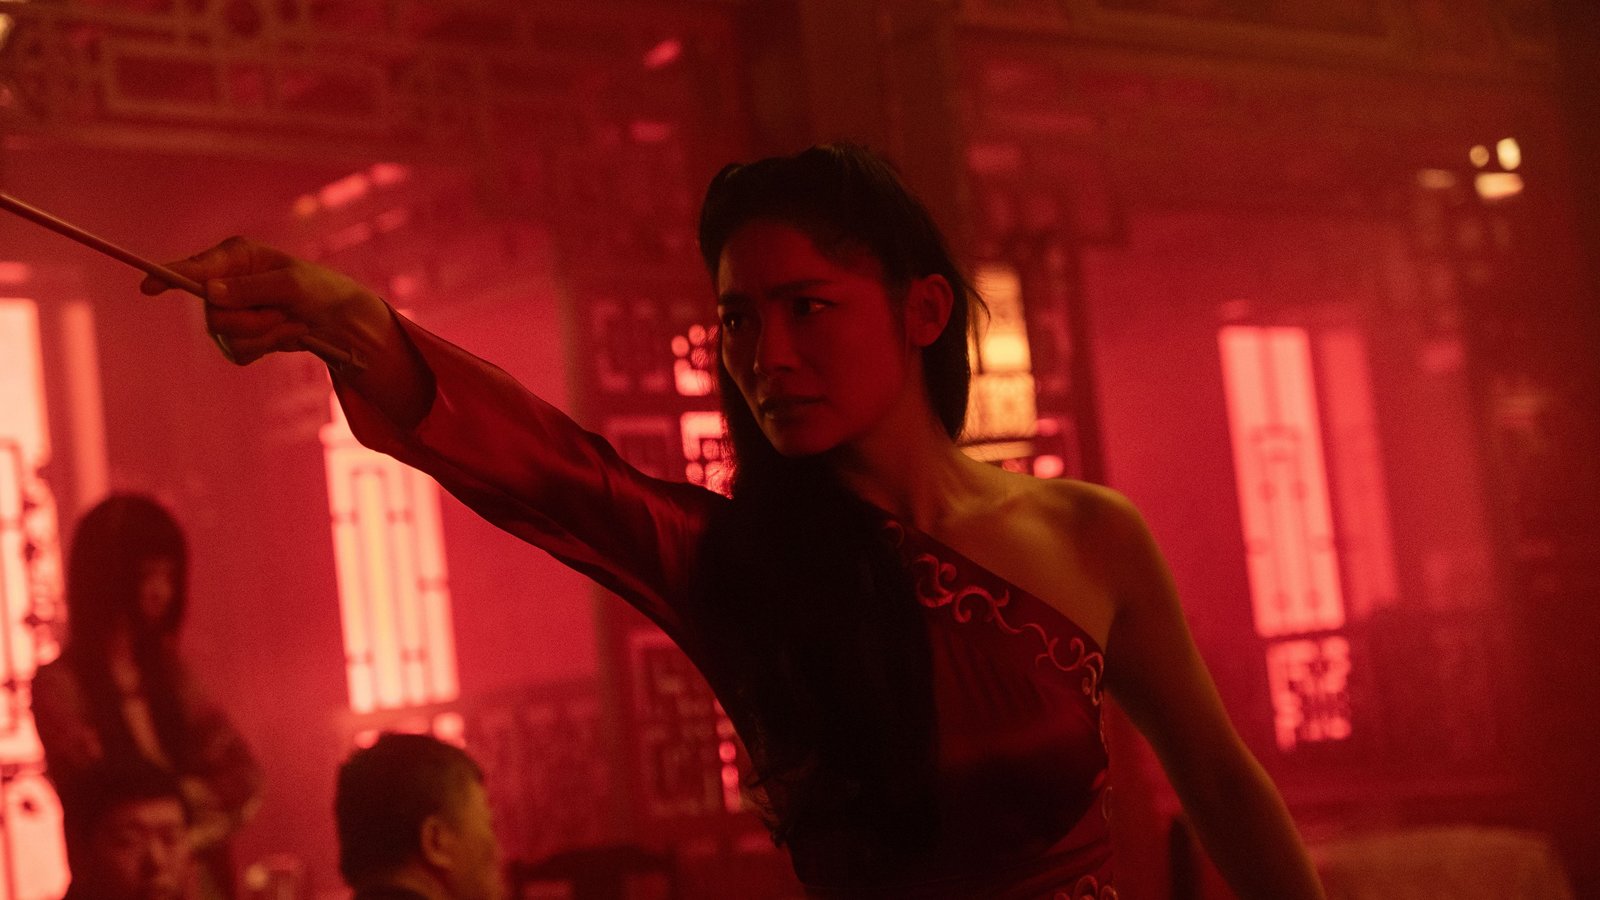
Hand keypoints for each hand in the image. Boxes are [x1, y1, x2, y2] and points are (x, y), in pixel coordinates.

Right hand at [140, 237, 383, 365]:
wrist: (337, 320)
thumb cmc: (317, 290)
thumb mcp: (291, 285)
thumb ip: (251, 288)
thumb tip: (209, 292)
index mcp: (235, 257)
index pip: (194, 268)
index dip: (170, 277)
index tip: (148, 287)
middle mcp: (224, 281)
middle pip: (213, 314)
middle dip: (253, 322)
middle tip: (282, 313)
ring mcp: (228, 310)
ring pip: (227, 337)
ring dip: (265, 335)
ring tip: (288, 321)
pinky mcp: (236, 335)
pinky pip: (238, 353)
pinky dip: (266, 347)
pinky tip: (283, 333)